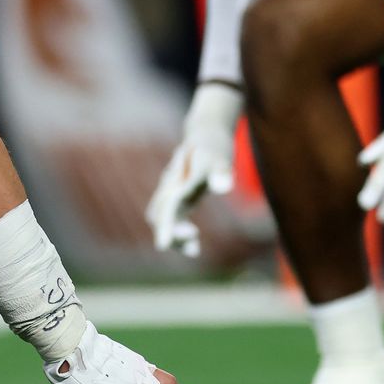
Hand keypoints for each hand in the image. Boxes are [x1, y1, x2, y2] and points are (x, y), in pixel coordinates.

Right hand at [145, 83, 243, 255]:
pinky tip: (196, 246)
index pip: (168, 204)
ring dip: (174, 235)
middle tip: (194, 246)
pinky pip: (172, 218)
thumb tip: (224, 188)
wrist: (205, 133)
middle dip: (171, 232)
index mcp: (178, 177)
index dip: (165, 225)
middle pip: (159, 214)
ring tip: (194, 250)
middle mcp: (170, 185)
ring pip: (162, 217)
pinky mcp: (178, 197)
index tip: (164, 245)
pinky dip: (179, 233)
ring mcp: (172, 191)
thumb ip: (222, 171)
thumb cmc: (214, 146)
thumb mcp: (221, 156)